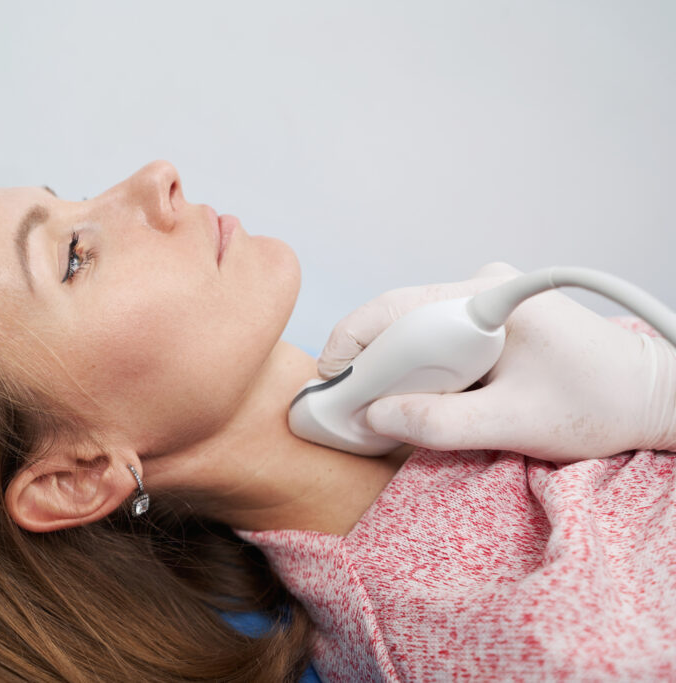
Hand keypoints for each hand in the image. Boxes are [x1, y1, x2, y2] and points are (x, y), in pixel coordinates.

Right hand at [318, 262, 675, 461]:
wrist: (654, 397)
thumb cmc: (600, 405)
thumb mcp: (515, 424)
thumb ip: (440, 424)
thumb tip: (374, 418)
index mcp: (488, 298)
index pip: (395, 309)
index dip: (351, 347)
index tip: (329, 389)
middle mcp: (482, 286)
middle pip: (399, 319)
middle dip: (370, 365)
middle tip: (353, 410)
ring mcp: (486, 301)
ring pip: (415, 330)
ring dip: (396, 370)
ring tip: (388, 410)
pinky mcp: (489, 319)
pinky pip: (435, 338)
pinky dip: (419, 369)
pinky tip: (422, 398)